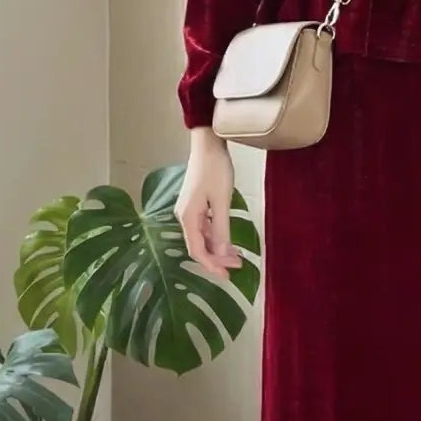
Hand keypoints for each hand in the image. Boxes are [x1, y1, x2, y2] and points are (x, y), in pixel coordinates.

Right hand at [175, 129, 242, 278]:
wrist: (208, 145)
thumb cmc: (215, 169)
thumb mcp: (222, 201)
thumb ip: (221, 228)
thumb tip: (221, 253)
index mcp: (188, 216)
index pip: (197, 250)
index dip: (211, 265)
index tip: (227, 275)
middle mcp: (184, 215)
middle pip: (198, 245)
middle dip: (217, 259)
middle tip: (237, 266)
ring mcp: (188, 209)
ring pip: (201, 237)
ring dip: (217, 248)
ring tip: (236, 256)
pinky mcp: (195, 203)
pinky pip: (203, 226)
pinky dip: (215, 236)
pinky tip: (227, 240)